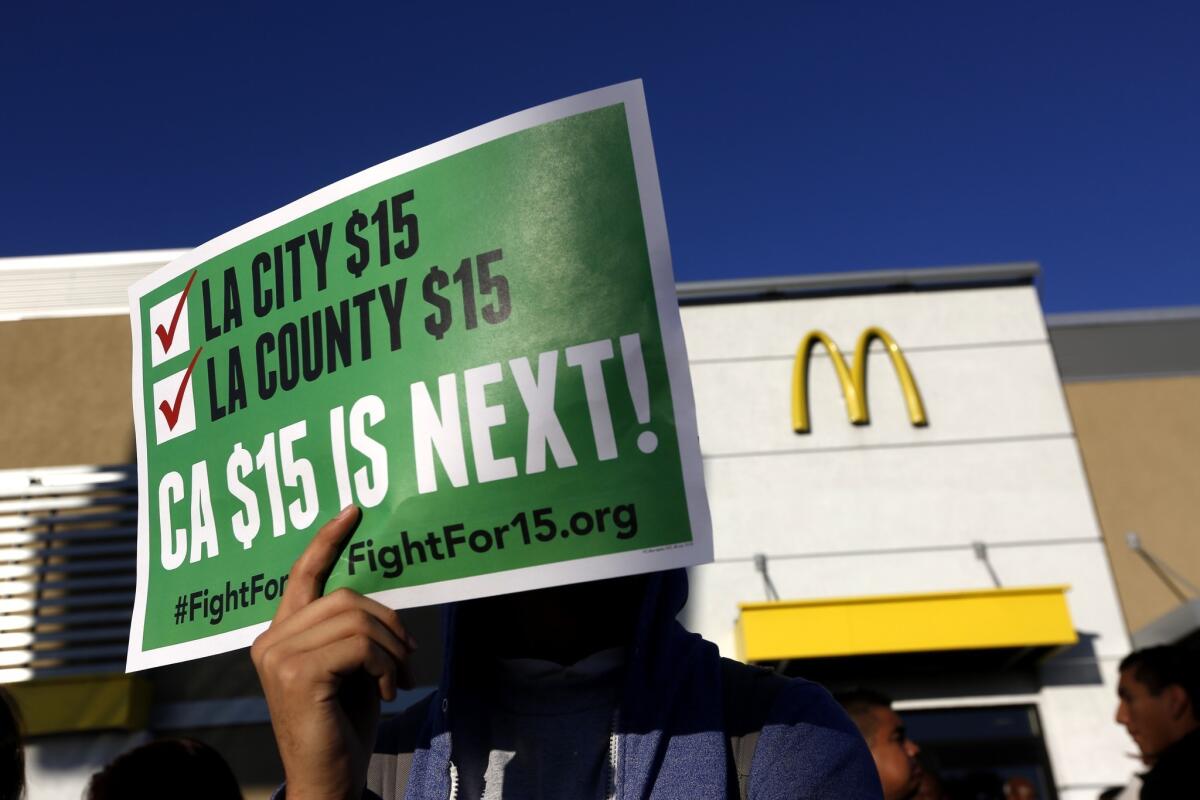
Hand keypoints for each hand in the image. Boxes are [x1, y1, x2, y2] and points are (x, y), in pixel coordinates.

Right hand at [251, 506, 416, 799]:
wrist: (329, 780)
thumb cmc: (342, 727)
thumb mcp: (348, 669)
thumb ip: (349, 632)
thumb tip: (381, 606)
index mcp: (281, 635)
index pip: (302, 574)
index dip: (328, 539)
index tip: (354, 510)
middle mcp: (270, 641)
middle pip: (347, 597)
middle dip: (390, 624)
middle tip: (406, 660)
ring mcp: (278, 656)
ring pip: (357, 618)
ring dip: (392, 648)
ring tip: (397, 679)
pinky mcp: (297, 673)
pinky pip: (361, 644)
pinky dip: (385, 665)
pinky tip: (385, 692)